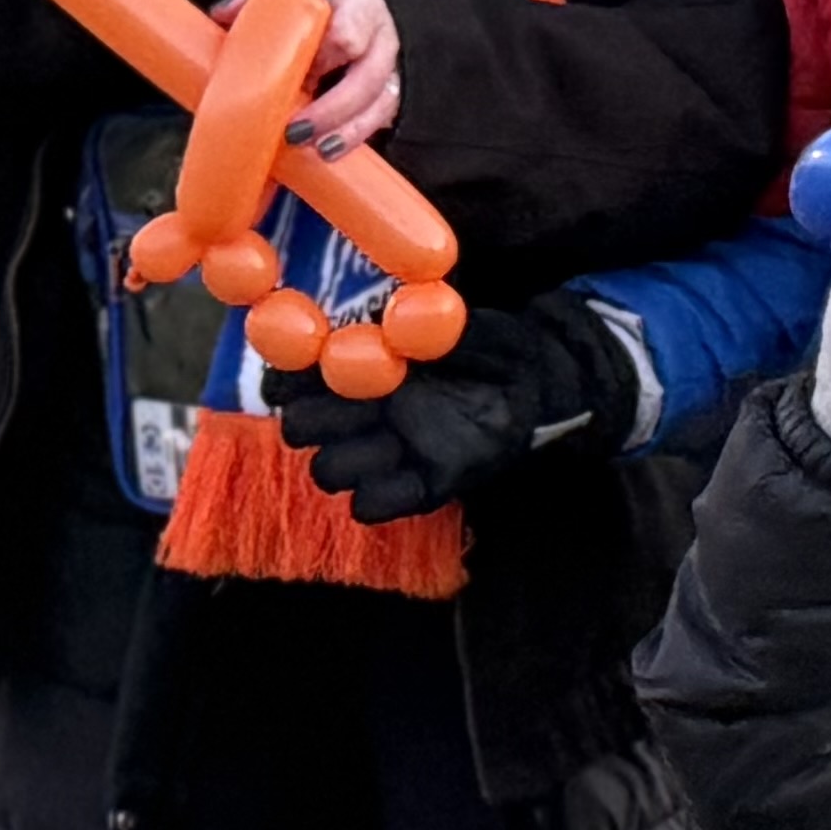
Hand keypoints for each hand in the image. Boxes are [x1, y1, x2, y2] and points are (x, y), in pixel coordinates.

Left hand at [221, 0, 396, 155]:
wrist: (363, 2)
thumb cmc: (325, 1)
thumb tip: (222, 14)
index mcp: (359, 7)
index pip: (349, 34)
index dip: (325, 60)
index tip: (297, 74)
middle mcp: (382, 40)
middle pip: (368, 80)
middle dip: (333, 110)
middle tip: (295, 131)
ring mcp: (391, 69)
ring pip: (381, 105)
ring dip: (349, 132)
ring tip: (318, 151)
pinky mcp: (390, 93)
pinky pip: (381, 119)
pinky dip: (355, 138)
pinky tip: (329, 152)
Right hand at [271, 286, 640, 523]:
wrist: (545, 382)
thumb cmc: (499, 343)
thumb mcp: (464, 323)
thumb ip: (423, 326)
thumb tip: (387, 326)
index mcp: (361, 366)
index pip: (292, 379)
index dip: (285, 380)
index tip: (293, 378)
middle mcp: (364, 410)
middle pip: (300, 430)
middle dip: (314, 421)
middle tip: (356, 406)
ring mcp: (390, 449)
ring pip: (329, 470)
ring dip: (348, 458)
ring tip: (389, 435)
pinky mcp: (421, 484)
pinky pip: (372, 506)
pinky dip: (378, 497)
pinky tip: (409, 469)